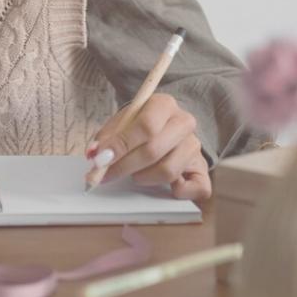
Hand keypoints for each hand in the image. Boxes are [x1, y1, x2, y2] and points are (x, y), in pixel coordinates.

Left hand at [85, 94, 210, 200]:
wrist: (167, 128)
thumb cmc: (140, 126)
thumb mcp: (121, 123)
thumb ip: (107, 137)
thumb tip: (94, 154)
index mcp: (164, 104)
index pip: (146, 126)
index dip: (121, 145)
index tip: (100, 159)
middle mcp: (184, 122)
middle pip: (154, 150)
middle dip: (124, 166)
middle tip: (106, 174)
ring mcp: (195, 145)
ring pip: (168, 170)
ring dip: (143, 177)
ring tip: (134, 174)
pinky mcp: (202, 168)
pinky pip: (196, 187)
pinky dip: (178, 192)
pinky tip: (165, 186)